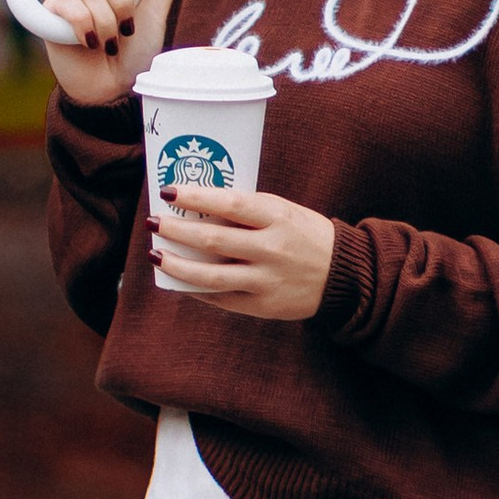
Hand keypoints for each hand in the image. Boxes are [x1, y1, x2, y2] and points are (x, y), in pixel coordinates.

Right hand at [41, 0, 199, 101]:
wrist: (112, 87)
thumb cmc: (135, 50)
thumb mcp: (156, 10)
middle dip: (124, 1)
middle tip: (127, 25)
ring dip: (108, 23)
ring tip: (110, 41)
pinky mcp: (52, 8)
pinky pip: (72, 6)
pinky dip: (86, 28)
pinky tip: (88, 43)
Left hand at [151, 182, 336, 322]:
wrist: (344, 275)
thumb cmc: (305, 235)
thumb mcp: (283, 212)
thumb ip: (247, 211)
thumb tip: (197, 208)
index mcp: (278, 218)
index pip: (230, 204)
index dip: (196, 197)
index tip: (169, 192)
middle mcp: (272, 249)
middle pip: (213, 240)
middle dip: (176, 231)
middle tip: (153, 222)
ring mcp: (267, 280)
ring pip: (211, 276)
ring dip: (177, 265)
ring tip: (155, 255)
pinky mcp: (263, 306)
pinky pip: (221, 298)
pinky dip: (196, 289)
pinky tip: (179, 280)